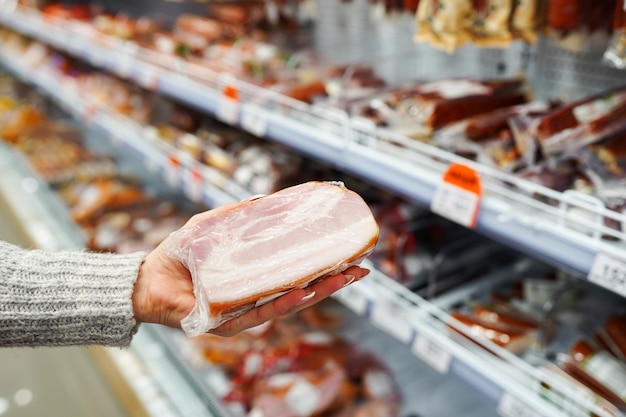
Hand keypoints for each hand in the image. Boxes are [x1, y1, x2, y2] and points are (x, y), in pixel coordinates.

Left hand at [131, 203, 369, 335]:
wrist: (143, 281)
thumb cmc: (177, 256)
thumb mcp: (208, 227)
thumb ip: (235, 215)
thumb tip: (265, 197)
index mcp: (255, 281)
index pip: (297, 275)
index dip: (324, 267)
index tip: (350, 254)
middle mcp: (255, 299)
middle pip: (301, 292)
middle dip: (332, 281)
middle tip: (360, 268)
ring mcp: (242, 313)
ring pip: (286, 305)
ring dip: (317, 292)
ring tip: (343, 278)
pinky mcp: (225, 322)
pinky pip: (258, 313)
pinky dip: (282, 304)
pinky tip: (304, 292)